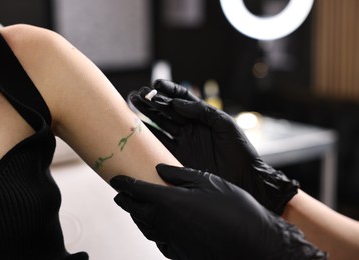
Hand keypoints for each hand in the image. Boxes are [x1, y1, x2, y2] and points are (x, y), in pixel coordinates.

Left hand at [111, 165, 325, 259]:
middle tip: (120, 193)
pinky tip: (156, 226)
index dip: (123, 183)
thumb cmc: (235, 210)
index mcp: (168, 202)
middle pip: (135, 210)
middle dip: (125, 200)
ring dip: (136, 216)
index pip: (136, 190)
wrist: (253, 246)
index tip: (115, 179)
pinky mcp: (178, 254)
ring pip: (144, 227)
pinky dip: (151, 230)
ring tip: (135, 207)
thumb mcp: (209, 182)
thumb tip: (160, 169)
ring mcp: (170, 241)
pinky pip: (157, 240)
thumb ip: (181, 175)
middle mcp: (164, 223)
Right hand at [129, 79, 298, 214]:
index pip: (182, 100)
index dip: (169, 91)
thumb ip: (203, 111)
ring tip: (134, 103)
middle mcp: (190, 128)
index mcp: (202, 117)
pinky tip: (139, 128)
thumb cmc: (239, 150)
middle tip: (138, 94)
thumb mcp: (225, 125)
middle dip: (153, 101)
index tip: (156, 85)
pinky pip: (160, 144)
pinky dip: (149, 136)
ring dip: (147, 114)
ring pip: (161, 125)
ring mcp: (183, 142)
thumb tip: (177, 103)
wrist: (243, 178)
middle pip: (167, 111)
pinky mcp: (178, 157)